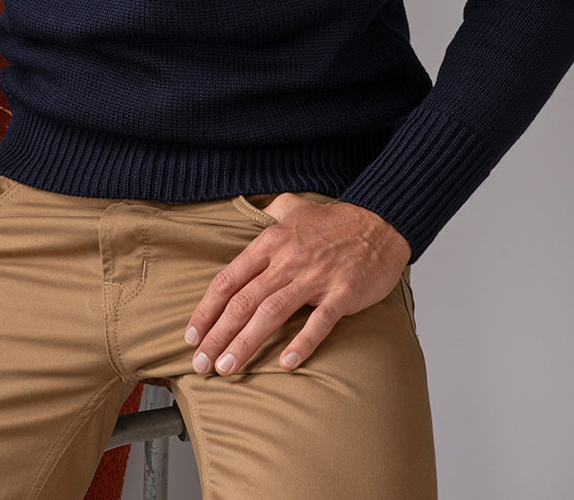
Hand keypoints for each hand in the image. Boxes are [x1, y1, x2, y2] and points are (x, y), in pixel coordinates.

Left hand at [184, 195, 410, 375]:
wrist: (381, 222)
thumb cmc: (335, 221)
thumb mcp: (293, 206)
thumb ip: (268, 212)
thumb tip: (249, 211)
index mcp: (271, 243)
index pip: (228, 279)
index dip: (207, 309)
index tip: (192, 335)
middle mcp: (287, 260)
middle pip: (243, 301)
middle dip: (217, 335)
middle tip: (200, 363)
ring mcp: (315, 277)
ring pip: (271, 314)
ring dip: (245, 343)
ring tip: (226, 368)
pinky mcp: (342, 293)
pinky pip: (319, 322)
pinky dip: (302, 343)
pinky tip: (286, 364)